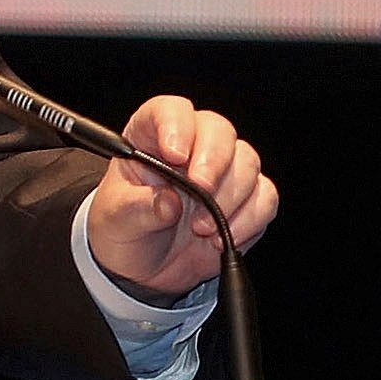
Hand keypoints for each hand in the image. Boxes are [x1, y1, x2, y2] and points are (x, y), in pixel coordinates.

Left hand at [86, 96, 277, 301]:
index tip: (175, 155)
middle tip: (201, 191)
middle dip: (213, 162)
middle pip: (218, 130)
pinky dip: (249, 220)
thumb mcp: (115, 222)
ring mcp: (223, 171)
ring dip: (229, 198)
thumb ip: (137, 209)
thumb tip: (168, 202)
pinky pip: (264, 197)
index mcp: (150, 138)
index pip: (169, 111)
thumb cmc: (123, 231)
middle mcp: (191, 147)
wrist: (141, 269)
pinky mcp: (246, 199)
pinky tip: (222, 239)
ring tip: (201, 229)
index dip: (176, 125)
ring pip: (247, 162)